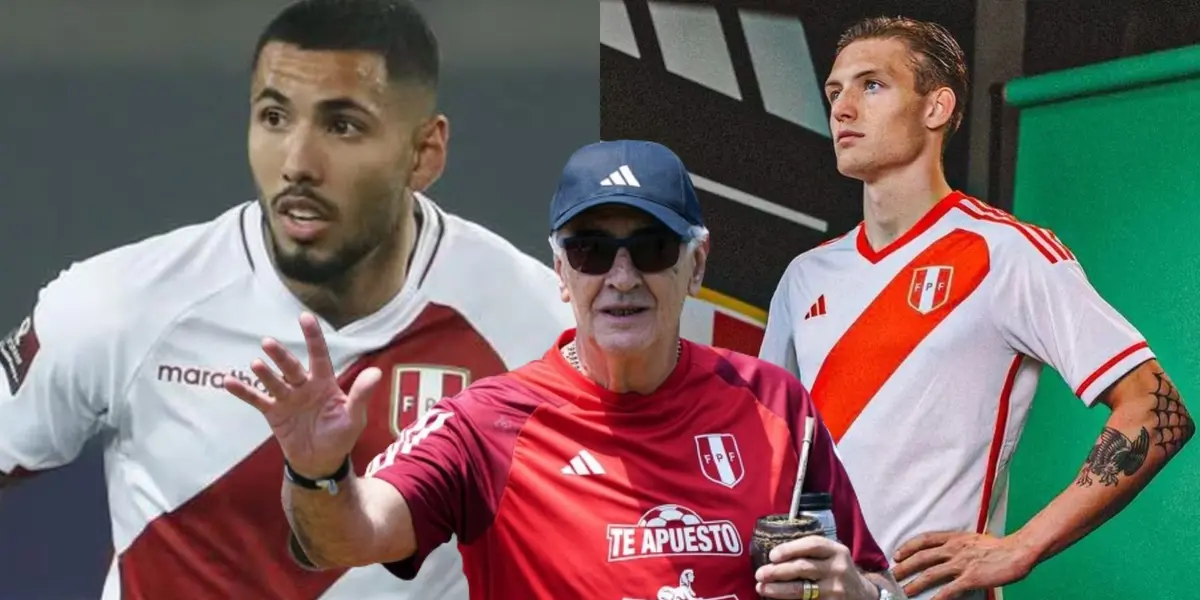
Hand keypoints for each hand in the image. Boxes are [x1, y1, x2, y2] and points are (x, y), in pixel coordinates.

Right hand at [224, 312, 380, 476]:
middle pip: (291, 367)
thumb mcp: (354, 417)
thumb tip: (376, 373)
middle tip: (268, 343)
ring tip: (256, 364)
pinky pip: (257, 400)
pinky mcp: (273, 413)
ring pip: (274, 381)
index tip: (304, 317)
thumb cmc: (340, 435)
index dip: (313, 337)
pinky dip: (243, 392)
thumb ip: (361, 395)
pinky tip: (228, 381)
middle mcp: (304, 386)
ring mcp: (287, 398)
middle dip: (281, 356)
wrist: (321, 461)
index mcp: (325, 383)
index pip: (319, 355)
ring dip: (265, 372)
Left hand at [755, 536, 877, 599]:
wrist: (862, 595)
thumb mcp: (833, 555)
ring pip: (801, 590)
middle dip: (777, 571)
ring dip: (778, 589)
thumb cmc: (837, 571)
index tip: (772, 555)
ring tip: (762, 588)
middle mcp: (838, 569)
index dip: (790, 549)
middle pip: (803, 568)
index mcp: (837, 551)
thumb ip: (811, 551)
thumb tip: (774, 555)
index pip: (812, 545)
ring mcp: (836, 590)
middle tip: (759, 574)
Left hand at [893, 531, 1035, 598]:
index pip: (924, 540)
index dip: (908, 547)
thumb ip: (957, 544)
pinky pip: (949, 589)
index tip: (897, 555)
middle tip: (892, 575)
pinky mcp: (970, 578)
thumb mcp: (972, 539)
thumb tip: (946, 551)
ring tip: (904, 591)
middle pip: (922, 557)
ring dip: (915, 583)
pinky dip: (937, 597)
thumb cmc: (998, 547)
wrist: (1017, 551)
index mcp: (954, 538)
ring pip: (930, 573)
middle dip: (905, 567)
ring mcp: (961, 564)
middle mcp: (954, 549)